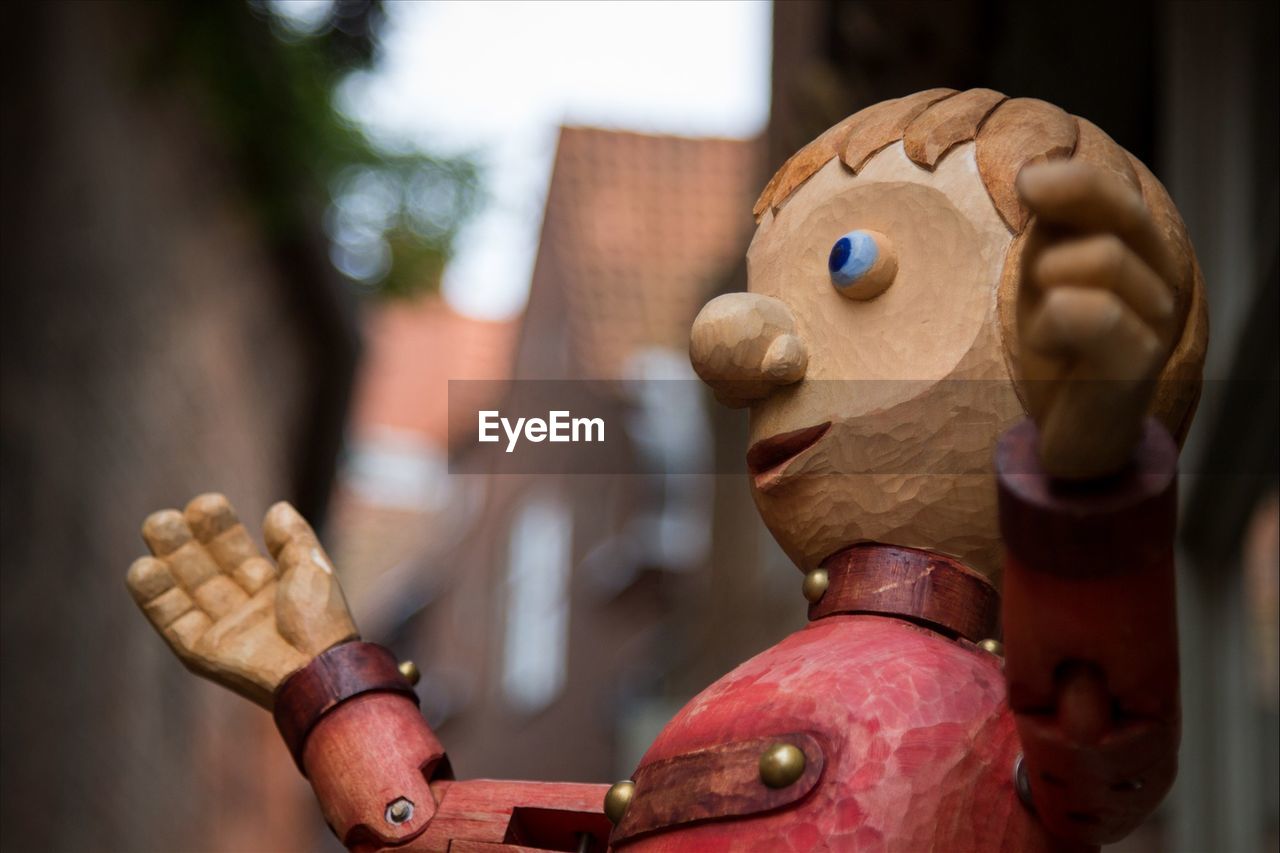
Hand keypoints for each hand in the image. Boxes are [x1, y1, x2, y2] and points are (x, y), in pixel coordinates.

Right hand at [126, 494, 357, 707]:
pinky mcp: (201, 653)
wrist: (315, 669)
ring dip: (168, 560)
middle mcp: (244, 609)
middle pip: (206, 570)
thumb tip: (276, 507)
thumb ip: (293, 538)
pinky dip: (156, 597)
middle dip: (186, 542)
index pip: (237, 553)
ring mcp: (222, 631)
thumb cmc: (320, 620)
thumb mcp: (312, 568)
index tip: (206, 502)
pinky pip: (173, 622)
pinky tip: (142, 568)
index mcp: (273, 590)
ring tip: (154, 525)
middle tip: (166, 516)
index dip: (221, 529)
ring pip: (186, 590)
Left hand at [1014, 160, 1178, 478]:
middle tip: (1029, 248)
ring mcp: (1157, 319)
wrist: (1070, 432)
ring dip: (1048, 283)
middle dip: (1065, 213)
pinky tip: (1049, 344)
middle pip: (1121, 209)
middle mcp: (1157, 275)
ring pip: (1102, 257)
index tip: (1028, 183)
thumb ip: (1049, 223)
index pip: (1115, 191)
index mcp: (1135, 248)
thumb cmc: (1055, 346)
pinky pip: (1096, 313)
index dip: (1074, 178)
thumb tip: (1036, 169)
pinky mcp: (1140, 363)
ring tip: (1042, 324)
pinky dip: (1055, 320)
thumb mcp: (1042, 272)